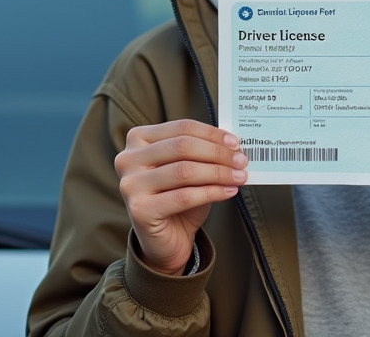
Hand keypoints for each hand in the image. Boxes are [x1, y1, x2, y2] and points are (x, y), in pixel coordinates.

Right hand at [114, 119, 247, 274]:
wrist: (166, 241)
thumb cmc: (177, 198)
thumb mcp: (189, 168)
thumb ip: (203, 152)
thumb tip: (233, 144)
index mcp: (137, 139)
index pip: (181, 127)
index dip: (212, 134)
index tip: (235, 143)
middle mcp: (127, 159)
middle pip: (182, 146)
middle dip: (218, 153)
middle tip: (241, 160)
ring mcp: (130, 185)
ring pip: (184, 171)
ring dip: (218, 172)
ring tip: (239, 176)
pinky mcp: (139, 210)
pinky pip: (184, 196)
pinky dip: (212, 192)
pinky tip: (229, 191)